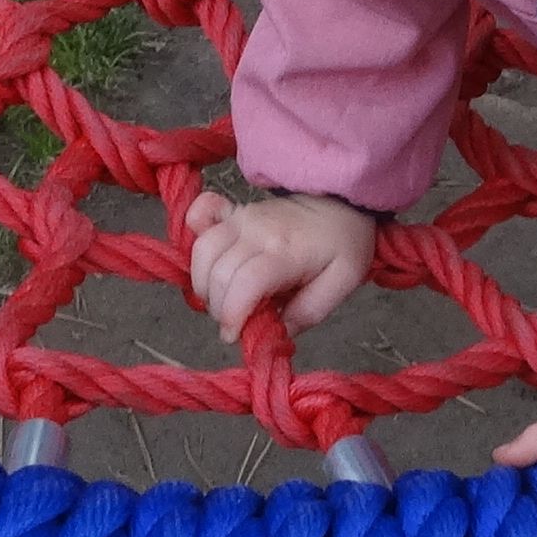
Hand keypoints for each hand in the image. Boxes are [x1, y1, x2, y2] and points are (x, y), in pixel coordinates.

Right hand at [183, 186, 376, 341]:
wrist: (342, 202)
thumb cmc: (343, 245)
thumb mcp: (342, 283)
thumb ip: (309, 312)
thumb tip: (275, 332)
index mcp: (286, 252)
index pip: (245, 283)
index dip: (231, 315)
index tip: (234, 335)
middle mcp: (257, 231)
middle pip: (217, 273)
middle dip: (219, 307)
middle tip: (238, 320)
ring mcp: (242, 217)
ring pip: (202, 251)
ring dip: (204, 284)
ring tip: (225, 299)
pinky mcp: (233, 211)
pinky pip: (200, 216)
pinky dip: (193, 238)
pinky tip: (206, 261)